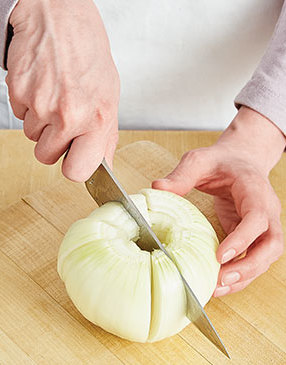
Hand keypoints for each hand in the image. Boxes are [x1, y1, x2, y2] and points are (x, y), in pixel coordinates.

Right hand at [6, 0, 119, 181]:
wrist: (62, 19)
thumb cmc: (89, 57)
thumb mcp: (109, 98)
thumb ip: (106, 137)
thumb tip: (104, 166)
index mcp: (97, 120)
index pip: (77, 171)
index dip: (73, 168)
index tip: (74, 161)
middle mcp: (69, 115)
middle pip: (46, 157)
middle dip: (52, 145)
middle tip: (63, 122)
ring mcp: (41, 105)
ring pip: (32, 137)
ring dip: (41, 123)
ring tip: (55, 96)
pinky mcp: (19, 93)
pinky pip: (19, 116)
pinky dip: (28, 106)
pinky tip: (43, 87)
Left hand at [153, 107, 285, 295]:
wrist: (240, 160)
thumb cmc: (221, 161)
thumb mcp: (200, 160)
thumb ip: (182, 174)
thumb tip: (157, 188)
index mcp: (254, 190)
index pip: (257, 218)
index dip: (242, 239)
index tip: (220, 256)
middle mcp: (266, 209)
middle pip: (271, 245)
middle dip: (249, 267)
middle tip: (220, 280)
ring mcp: (264, 224)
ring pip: (265, 257)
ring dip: (245, 276)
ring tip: (217, 288)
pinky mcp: (254, 234)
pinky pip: (254, 257)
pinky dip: (240, 273)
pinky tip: (219, 282)